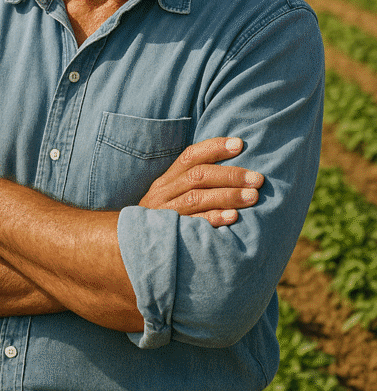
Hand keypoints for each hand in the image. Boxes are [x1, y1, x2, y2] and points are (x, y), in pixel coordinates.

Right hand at [139, 137, 263, 226]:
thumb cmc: (163, 218)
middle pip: (197, 176)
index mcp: (166, 180)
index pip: (190, 156)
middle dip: (230, 175)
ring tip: (254, 196)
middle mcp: (164, 192)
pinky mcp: (170, 234)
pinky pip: (193, 224)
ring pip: (197, 198)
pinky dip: (214, 218)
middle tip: (258, 178)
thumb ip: (191, 183)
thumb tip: (229, 167)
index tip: (240, 144)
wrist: (132, 246)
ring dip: (228, 195)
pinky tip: (233, 217)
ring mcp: (166, 213)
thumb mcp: (170, 196)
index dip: (214, 148)